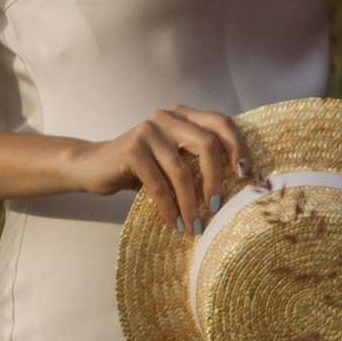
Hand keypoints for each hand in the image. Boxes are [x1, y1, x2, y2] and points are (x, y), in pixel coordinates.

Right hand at [63, 106, 252, 233]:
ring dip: (190, 203)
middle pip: (207, 144)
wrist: (95, 166)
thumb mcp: (174, 157)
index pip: (222, 123)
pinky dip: (169, 208)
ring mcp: (149, 130)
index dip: (238, 146)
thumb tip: (238, 185)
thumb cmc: (143, 167)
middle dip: (216, 179)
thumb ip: (198, 158)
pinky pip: (158, 184)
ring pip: (181, 170)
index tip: (246, 175)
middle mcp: (168, 117)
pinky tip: (174, 223)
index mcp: (184, 115)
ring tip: (195, 225)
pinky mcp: (132, 149)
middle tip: (218, 207)